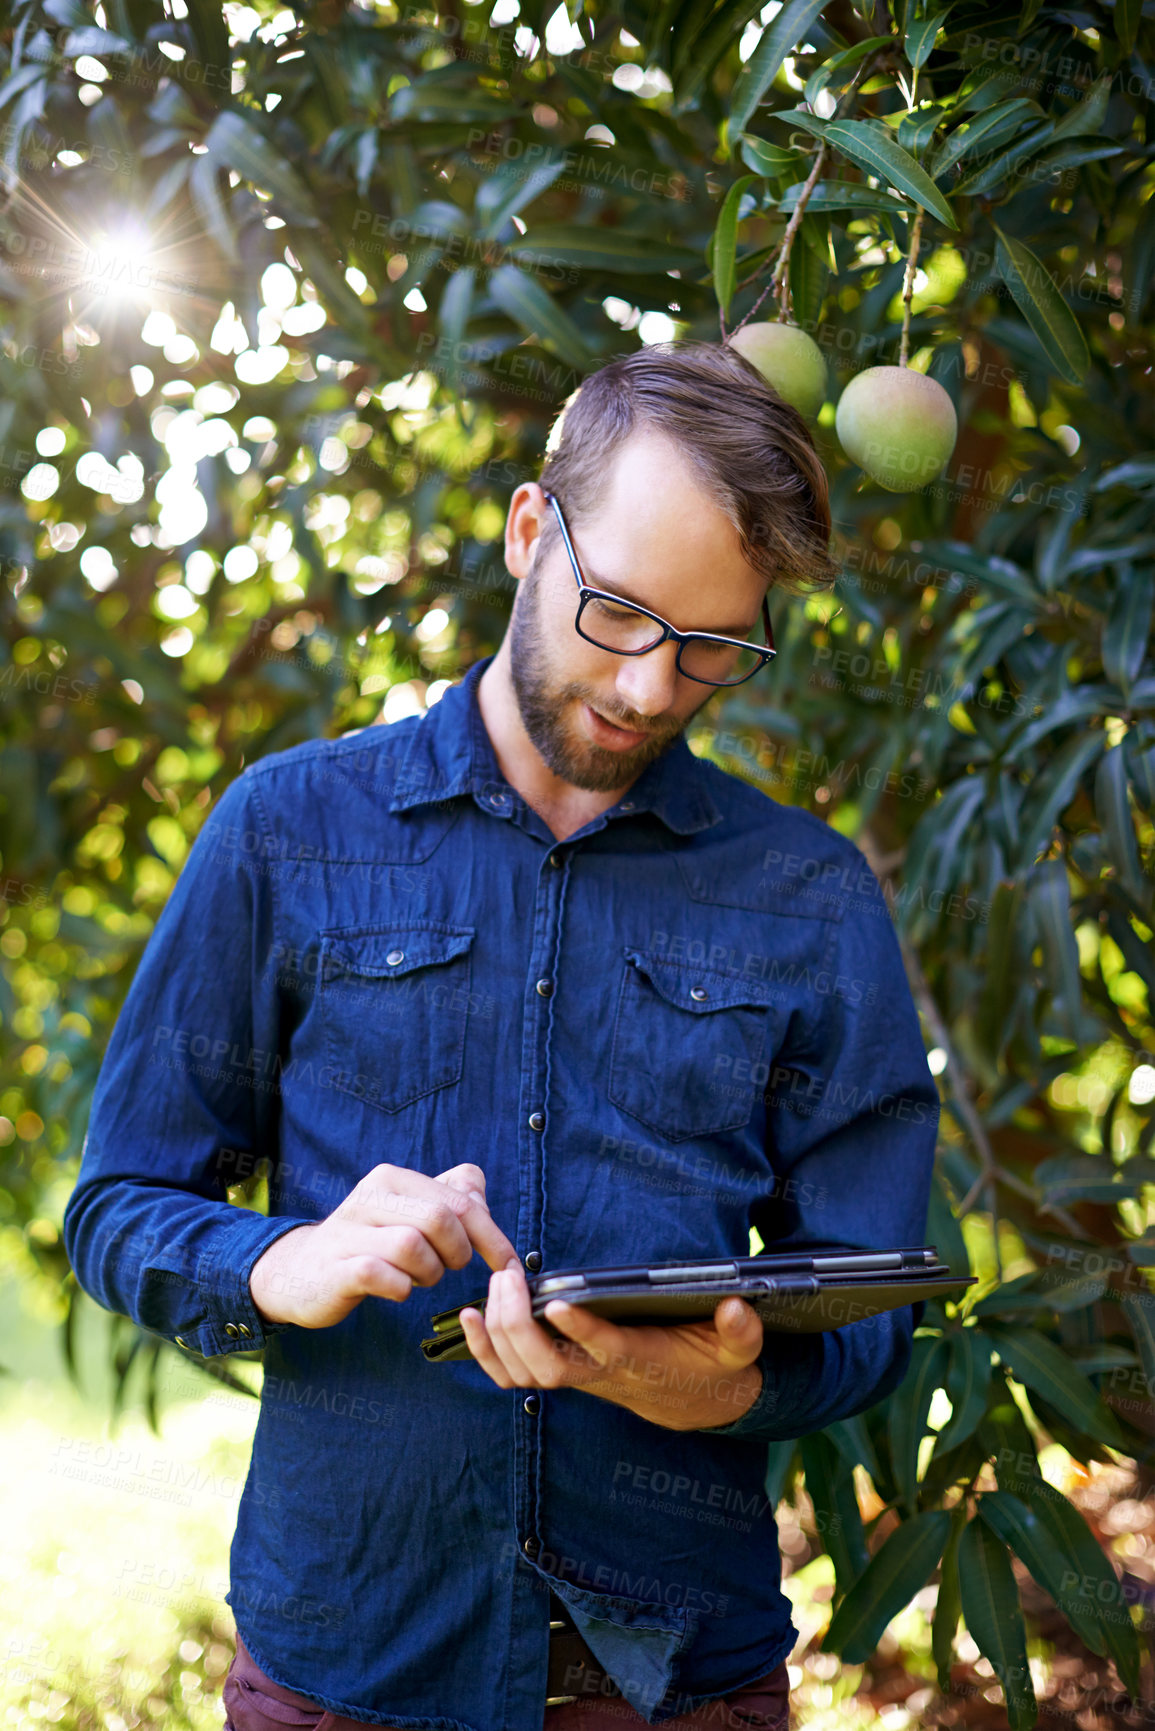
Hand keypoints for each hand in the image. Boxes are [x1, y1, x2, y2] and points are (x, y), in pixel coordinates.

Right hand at [249, 1162, 519, 1328]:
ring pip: (413, 1246)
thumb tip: (478, 1193)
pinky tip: (396, 1290)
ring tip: (418, 1278)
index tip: (508, 1264)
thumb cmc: (369, 1243)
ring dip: (429, 1273)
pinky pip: (384, 1277)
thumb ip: (449, 1196)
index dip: (493, 1235)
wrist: (301, 1272)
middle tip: (449, 1268)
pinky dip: (401, 1290)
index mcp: (394, 1179)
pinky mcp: (336, 1268)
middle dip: (458, 1252)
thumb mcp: (408, 1212)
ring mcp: (349, 1231)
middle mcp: (370, 1196)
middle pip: (441, 1219)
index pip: (460, 1200)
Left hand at [459, 1266, 764, 1430]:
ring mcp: (575, 1377)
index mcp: (641, 1360)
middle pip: (546, 1366)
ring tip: (494, 1284)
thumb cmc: (710, 1364)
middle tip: (509, 1276)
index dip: (580, 1330)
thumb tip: (739, 1306)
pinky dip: (483, 1351)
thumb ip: (740, 1331)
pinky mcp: (559, 1373)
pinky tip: (468, 1316)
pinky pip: (510, 1375)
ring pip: (522, 1372)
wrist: (691, 1401)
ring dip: (497, 1332)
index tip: (557, 1301)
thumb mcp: (737, 1349)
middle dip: (517, 1324)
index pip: (605, 1350)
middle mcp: (600, 1374)